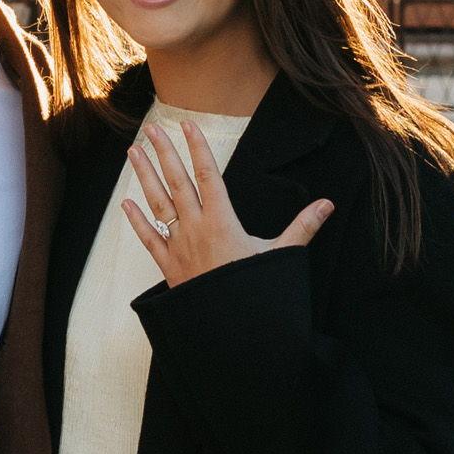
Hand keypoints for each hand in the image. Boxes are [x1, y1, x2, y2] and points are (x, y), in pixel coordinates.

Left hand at [121, 114, 330, 286]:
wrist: (230, 328)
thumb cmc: (255, 291)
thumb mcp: (282, 256)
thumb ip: (303, 227)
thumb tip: (327, 204)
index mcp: (222, 220)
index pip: (207, 175)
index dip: (198, 148)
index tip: (187, 125)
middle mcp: (196, 228)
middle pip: (177, 182)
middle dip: (165, 153)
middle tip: (153, 129)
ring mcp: (179, 246)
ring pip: (158, 204)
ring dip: (144, 177)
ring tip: (133, 152)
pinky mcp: (169, 266)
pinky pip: (149, 239)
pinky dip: (137, 221)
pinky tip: (126, 203)